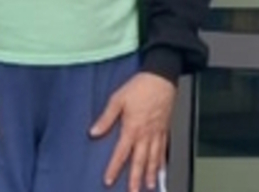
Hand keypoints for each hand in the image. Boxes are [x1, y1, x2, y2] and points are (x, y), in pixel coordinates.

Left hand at [90, 73, 176, 191]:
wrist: (162, 77)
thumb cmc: (140, 86)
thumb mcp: (118, 99)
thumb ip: (106, 118)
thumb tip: (94, 132)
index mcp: (132, 128)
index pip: (121, 153)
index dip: (114, 168)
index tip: (109, 180)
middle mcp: (145, 134)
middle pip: (139, 161)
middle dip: (135, 178)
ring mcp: (157, 133)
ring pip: (154, 158)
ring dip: (151, 174)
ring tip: (149, 186)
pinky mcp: (165, 129)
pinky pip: (164, 149)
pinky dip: (162, 162)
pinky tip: (161, 169)